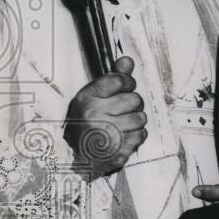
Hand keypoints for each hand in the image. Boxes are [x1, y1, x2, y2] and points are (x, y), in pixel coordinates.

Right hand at [65, 55, 147, 179]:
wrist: (77, 158)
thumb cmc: (86, 123)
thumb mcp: (93, 97)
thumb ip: (113, 78)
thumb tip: (127, 60)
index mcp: (87, 99)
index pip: (119, 80)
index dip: (127, 83)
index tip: (124, 88)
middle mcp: (95, 115)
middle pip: (135, 99)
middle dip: (132, 105)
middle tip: (120, 111)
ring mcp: (107, 134)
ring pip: (141, 118)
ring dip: (135, 122)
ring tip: (120, 125)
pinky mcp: (118, 150)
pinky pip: (142, 135)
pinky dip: (136, 136)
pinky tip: (122, 137)